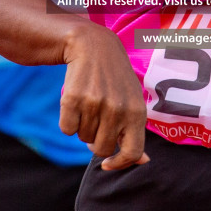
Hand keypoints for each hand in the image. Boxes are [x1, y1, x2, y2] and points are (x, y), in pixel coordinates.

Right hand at [59, 25, 149, 170]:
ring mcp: (94, 104)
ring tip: (89, 106)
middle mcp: (117, 110)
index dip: (119, 163)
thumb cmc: (115, 79)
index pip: (132, 153)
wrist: (93, 46)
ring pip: (83, 138)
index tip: (107, 164)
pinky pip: (66, 129)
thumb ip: (136, 132)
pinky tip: (75, 104)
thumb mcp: (133, 102)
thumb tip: (143, 162)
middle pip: (101, 149)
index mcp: (136, 113)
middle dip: (96, 142)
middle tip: (96, 123)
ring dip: (83, 128)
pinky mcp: (72, 99)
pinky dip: (68, 122)